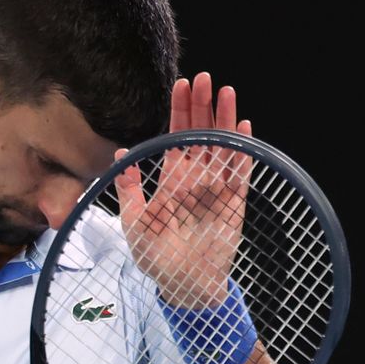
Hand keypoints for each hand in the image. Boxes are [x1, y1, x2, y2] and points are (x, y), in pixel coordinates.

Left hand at [115, 72, 252, 308]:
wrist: (182, 285)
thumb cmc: (155, 255)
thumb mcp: (134, 220)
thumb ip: (129, 188)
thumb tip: (121, 154)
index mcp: (172, 179)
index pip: (176, 136)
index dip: (179, 111)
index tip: (181, 85)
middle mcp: (195, 178)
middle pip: (200, 134)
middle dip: (202, 106)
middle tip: (205, 78)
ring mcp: (216, 188)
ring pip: (222, 146)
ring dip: (224, 120)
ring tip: (226, 91)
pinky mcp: (234, 203)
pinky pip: (240, 172)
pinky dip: (242, 151)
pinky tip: (243, 128)